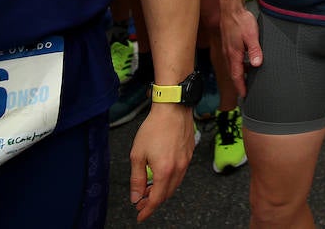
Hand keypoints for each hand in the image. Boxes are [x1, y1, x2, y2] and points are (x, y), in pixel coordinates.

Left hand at [128, 101, 194, 220]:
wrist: (172, 108)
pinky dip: (169, 179)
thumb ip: (136, 179)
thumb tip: (135, 197)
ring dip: (161, 190)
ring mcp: (186, 162)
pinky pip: (180, 173)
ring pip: (174, 185)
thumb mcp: (137, 155)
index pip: (156, 199)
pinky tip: (160, 174)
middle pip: (166, 194)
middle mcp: (178, 169)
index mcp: (164, 171)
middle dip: (153, 201)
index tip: (140, 215)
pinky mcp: (189, 154)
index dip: (147, 210)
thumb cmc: (154, 128)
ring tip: (148, 188)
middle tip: (140, 201)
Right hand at [220, 3, 260, 99]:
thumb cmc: (241, 21)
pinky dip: (239, 65)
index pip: (237, 75)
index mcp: (234, 54)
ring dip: (240, 74)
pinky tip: (246, 62)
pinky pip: (233, 59)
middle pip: (234, 73)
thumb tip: (256, 64)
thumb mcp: (251, 36)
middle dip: (239, 83)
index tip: (244, 95)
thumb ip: (254, 50)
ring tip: (248, 79)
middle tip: (246, 91)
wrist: (231, 9)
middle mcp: (228, 54)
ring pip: (233, 66)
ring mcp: (227, 49)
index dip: (241, 86)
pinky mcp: (229, 44)